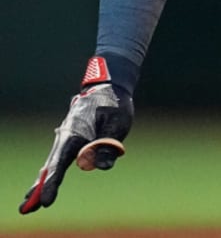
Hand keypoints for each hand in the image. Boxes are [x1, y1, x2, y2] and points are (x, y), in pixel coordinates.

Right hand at [19, 57, 133, 213]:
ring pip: (53, 164)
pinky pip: (61, 160)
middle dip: (40, 187)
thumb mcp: (117, 122)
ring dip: (43, 184)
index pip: (62, 161)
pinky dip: (52, 175)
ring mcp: (68, 140)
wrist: (108, 88)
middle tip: (26, 209)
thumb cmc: (113, 105)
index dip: (53, 182)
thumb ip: (109, 144)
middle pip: (51, 166)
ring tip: (30, 204)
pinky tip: (44, 188)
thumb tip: (103, 167)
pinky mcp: (74, 142)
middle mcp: (67, 137)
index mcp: (75, 132)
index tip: (46, 200)